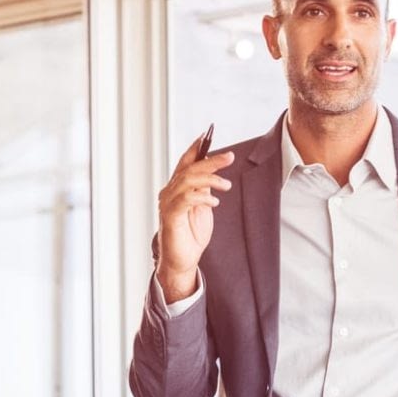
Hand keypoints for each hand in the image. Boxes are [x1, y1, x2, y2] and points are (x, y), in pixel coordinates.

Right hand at [155, 132, 235, 303]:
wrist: (183, 260)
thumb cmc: (191, 234)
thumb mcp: (203, 206)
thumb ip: (204, 188)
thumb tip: (212, 172)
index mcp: (177, 188)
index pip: (185, 162)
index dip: (194, 149)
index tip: (207, 136)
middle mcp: (169, 192)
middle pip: (189, 168)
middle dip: (210, 161)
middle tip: (229, 157)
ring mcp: (168, 203)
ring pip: (187, 180)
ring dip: (210, 179)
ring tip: (226, 185)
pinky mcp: (170, 216)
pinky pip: (186, 199)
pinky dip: (202, 197)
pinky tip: (214, 201)